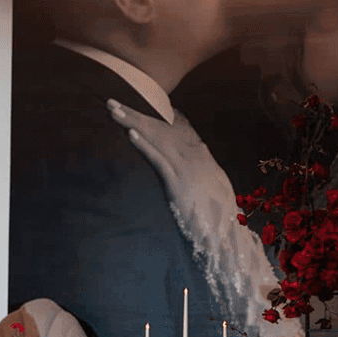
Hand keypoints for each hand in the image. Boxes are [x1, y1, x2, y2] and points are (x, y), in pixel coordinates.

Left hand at [106, 98, 235, 209]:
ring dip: (133, 123)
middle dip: (136, 114)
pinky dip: (144, 146)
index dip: (155, 114)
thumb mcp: (211, 184)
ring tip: (114, 111)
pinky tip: (130, 134)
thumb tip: (196, 154)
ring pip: (156, 139)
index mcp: (201, 155)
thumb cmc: (217, 213)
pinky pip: (158, 161)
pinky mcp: (178, 184)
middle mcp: (194, 156)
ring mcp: (187, 168)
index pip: (176, 126)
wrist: (225, 234)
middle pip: (160, 128)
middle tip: (112, 102)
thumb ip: (200, 168)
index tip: (139, 102)